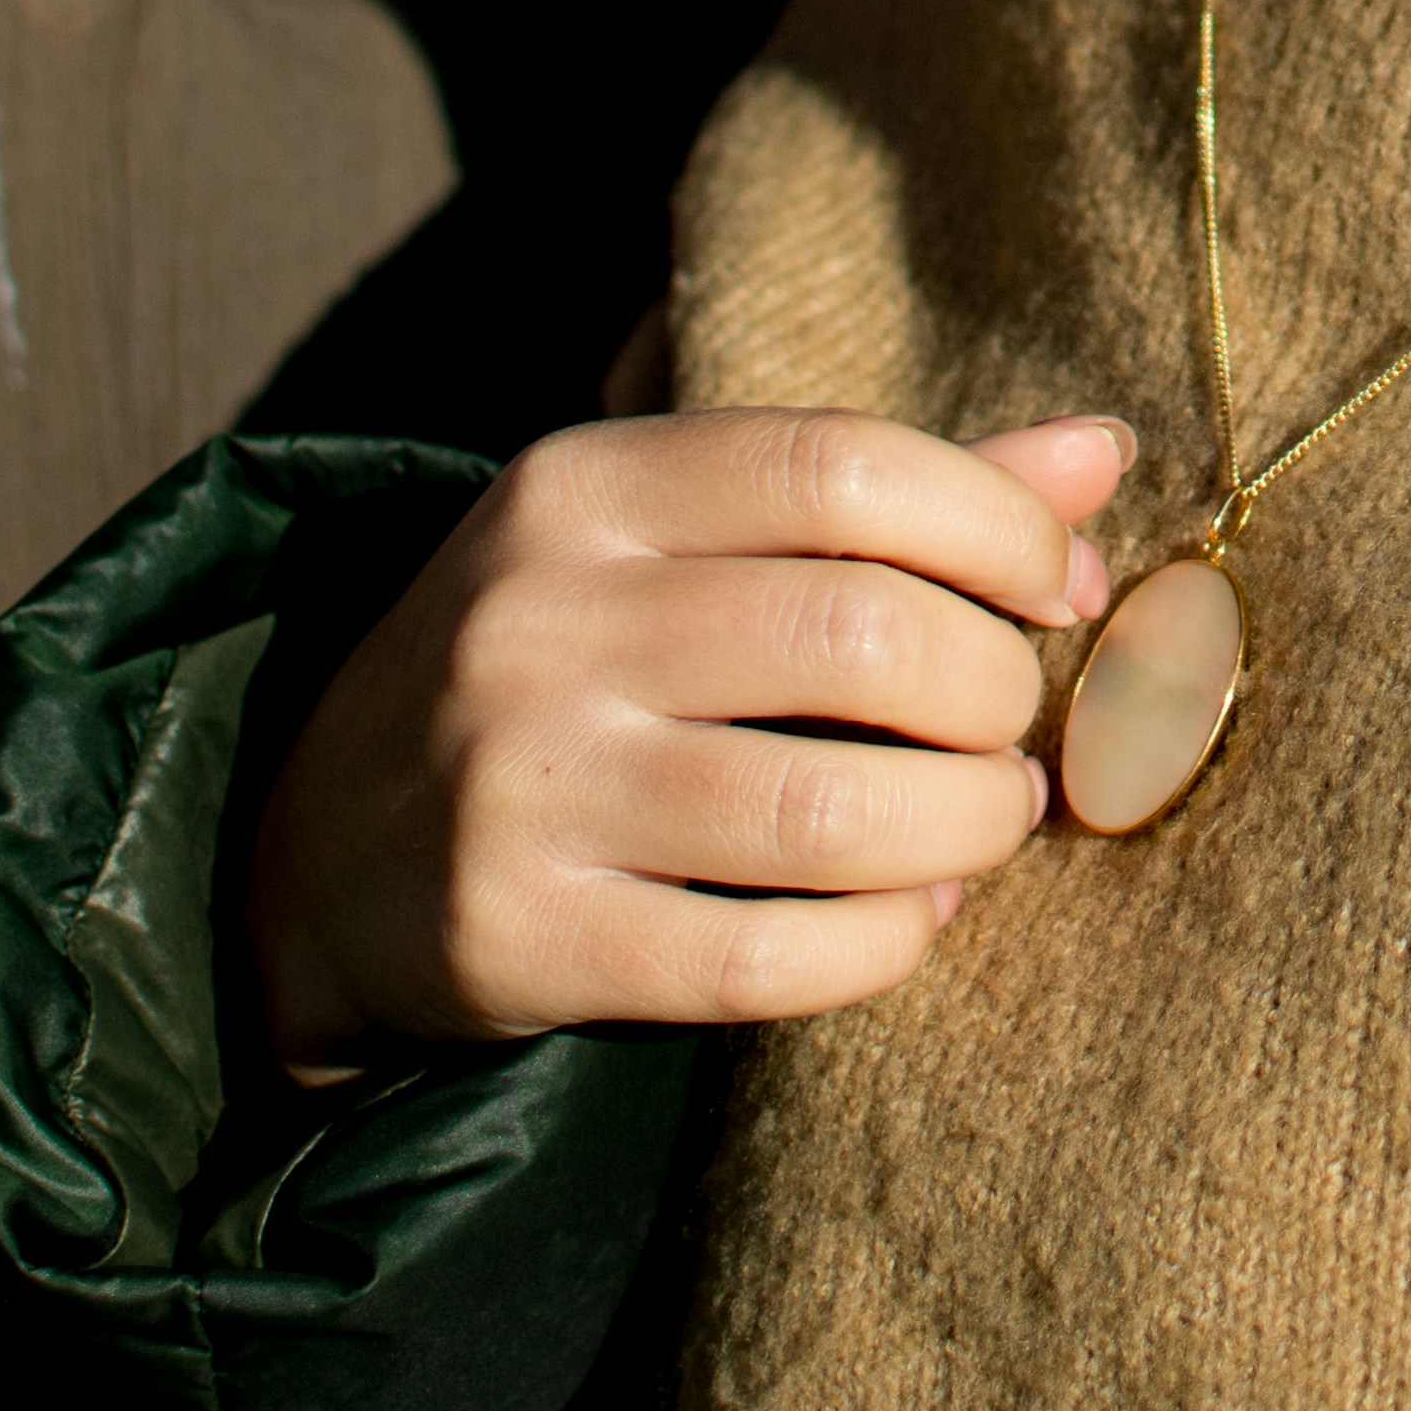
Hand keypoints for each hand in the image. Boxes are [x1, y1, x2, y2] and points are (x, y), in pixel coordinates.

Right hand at [246, 406, 1133, 1080]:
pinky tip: (914, 916)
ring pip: (831, 812)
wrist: (310, 852)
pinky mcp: (517, 942)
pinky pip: (765, 960)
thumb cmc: (564, 662)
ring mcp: (522, 785)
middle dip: (994, 689)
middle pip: (860, 636)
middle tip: (1016, 724)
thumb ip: (886, 492)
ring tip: (989, 818)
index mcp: (586, 487)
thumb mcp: (675, 537)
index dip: (998, 526)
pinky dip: (885, 943)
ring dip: (967, 823)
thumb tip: (1100, 451)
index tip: (1064, 589)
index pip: (844, 466)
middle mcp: (540, 619)